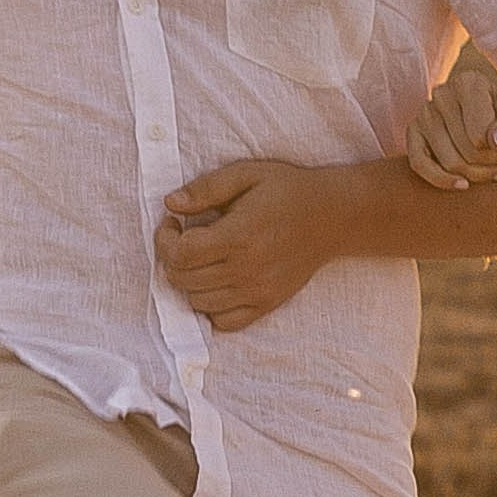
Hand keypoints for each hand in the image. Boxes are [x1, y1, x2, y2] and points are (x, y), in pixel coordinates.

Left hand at [156, 160, 333, 330]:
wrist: (333, 216)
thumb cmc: (288, 191)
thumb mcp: (246, 174)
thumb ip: (206, 189)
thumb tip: (170, 203)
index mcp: (238, 236)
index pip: (179, 254)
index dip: (164, 239)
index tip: (172, 223)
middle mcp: (246, 270)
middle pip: (182, 279)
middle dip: (172, 258)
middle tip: (184, 238)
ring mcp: (257, 292)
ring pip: (198, 302)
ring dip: (190, 281)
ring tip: (201, 259)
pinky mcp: (267, 304)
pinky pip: (225, 322)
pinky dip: (211, 307)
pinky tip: (217, 283)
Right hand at [405, 42, 496, 192]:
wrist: (482, 99)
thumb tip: (496, 143)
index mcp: (468, 83)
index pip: (480, 135)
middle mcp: (442, 94)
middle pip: (466, 151)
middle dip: (490, 166)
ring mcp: (424, 113)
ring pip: (448, 162)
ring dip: (474, 176)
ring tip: (495, 175)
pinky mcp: (413, 131)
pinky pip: (419, 164)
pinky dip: (440, 180)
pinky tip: (463, 186)